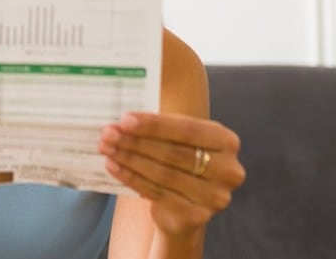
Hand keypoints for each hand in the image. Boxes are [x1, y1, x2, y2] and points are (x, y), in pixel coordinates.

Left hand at [99, 112, 245, 237]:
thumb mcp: (179, 141)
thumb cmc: (179, 164)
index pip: (187, 129)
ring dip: (130, 159)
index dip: (154, 125)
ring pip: (163, 174)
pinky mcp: (198, 216)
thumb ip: (160, 129)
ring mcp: (216, 196)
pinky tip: (114, 167)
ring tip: (107, 149)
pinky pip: (157, 193)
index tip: (124, 119)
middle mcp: (228, 169)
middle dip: (136, 142)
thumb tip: (122, 121)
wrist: (185, 209)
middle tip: (108, 134)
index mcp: (227, 141)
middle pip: (173, 152)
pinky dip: (132, 178)